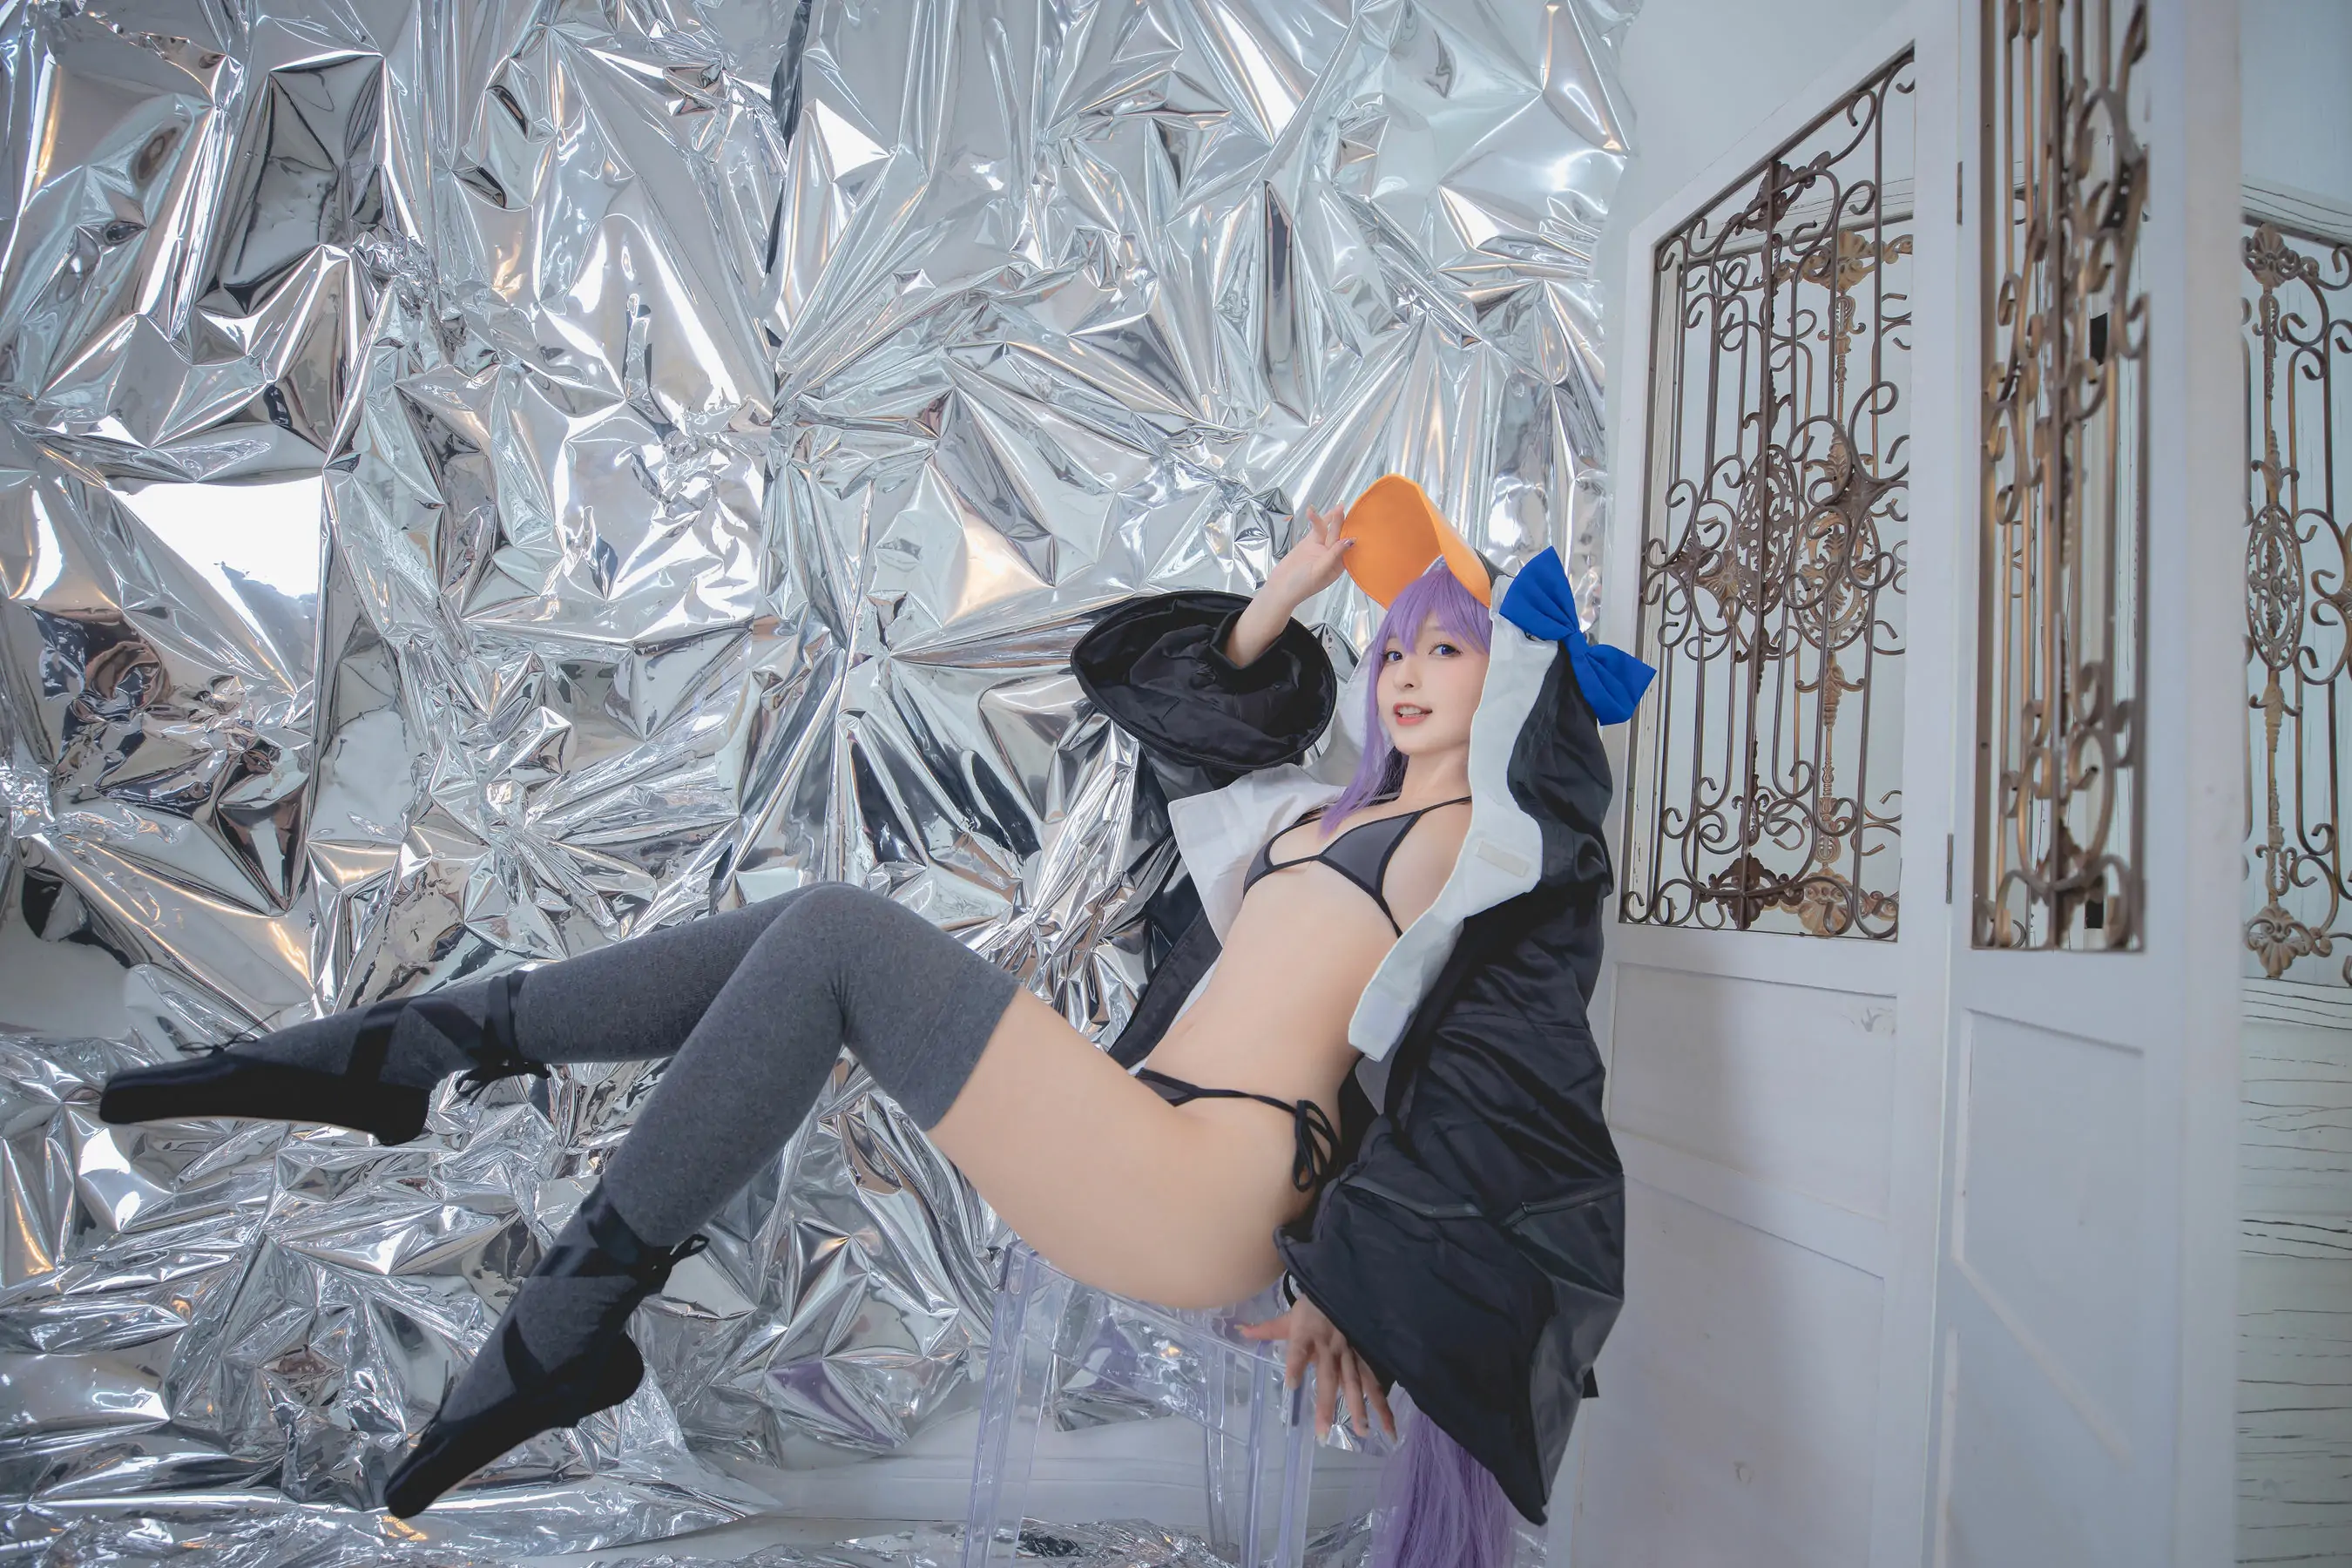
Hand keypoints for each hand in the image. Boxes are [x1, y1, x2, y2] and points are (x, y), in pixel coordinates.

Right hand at [1224, 506, 1353, 666]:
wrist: (1279, 588)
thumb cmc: (1301, 585)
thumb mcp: (1320, 570)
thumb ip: (1334, 554)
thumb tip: (1350, 540)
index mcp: (1338, 566)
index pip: (1348, 548)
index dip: (1351, 534)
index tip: (1356, 522)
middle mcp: (1331, 556)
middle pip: (1338, 536)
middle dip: (1340, 523)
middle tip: (1342, 508)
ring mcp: (1319, 548)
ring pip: (1327, 530)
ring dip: (1329, 519)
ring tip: (1334, 506)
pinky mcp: (1308, 544)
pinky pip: (1314, 530)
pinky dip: (1315, 520)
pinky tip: (1313, 511)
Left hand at [1237, 1289, 1395, 1441]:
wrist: (1341, 1290)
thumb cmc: (1310, 1310)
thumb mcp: (1287, 1318)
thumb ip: (1265, 1330)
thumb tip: (1239, 1330)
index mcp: (1306, 1336)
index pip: (1298, 1350)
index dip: (1296, 1365)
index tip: (1291, 1384)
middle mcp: (1329, 1347)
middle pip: (1328, 1377)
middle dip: (1326, 1404)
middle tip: (1322, 1431)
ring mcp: (1349, 1352)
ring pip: (1356, 1382)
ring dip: (1360, 1408)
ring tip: (1363, 1432)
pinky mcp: (1364, 1356)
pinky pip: (1373, 1381)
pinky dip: (1382, 1403)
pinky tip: (1389, 1424)